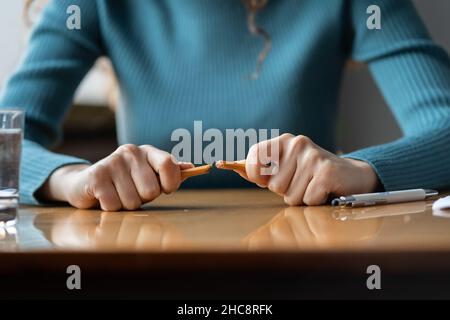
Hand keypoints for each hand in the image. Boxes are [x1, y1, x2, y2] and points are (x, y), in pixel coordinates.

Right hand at [38, 144, 192, 210]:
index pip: (169, 164)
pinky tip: (105, 197)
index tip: (166, 190)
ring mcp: (112, 162)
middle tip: (133, 192)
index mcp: (148, 151)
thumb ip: (171, 173)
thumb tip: (191, 167)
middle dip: (144, 199)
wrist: (87, 183)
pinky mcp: (96, 176)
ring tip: (118, 195)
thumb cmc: (127, 183)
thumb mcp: (150, 176)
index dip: (171, 183)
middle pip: (151, 190)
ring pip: (133, 201)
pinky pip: (114, 205)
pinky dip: (111, 208)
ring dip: (126, 205)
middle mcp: (130, 152)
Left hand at [233, 134, 379, 205]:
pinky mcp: (326, 172)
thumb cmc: (309, 174)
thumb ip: (261, 169)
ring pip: (290, 196)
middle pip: (274, 185)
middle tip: (301, 182)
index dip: (253, 172)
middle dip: (285, 191)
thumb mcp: (285, 167)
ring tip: (312, 186)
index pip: (256, 154)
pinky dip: (314, 201)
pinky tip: (323, 190)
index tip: (260, 180)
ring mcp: (312, 157)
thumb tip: (234, 168)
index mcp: (284, 141)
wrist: (349, 174)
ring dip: (300, 197)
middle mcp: (297, 144)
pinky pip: (307, 199)